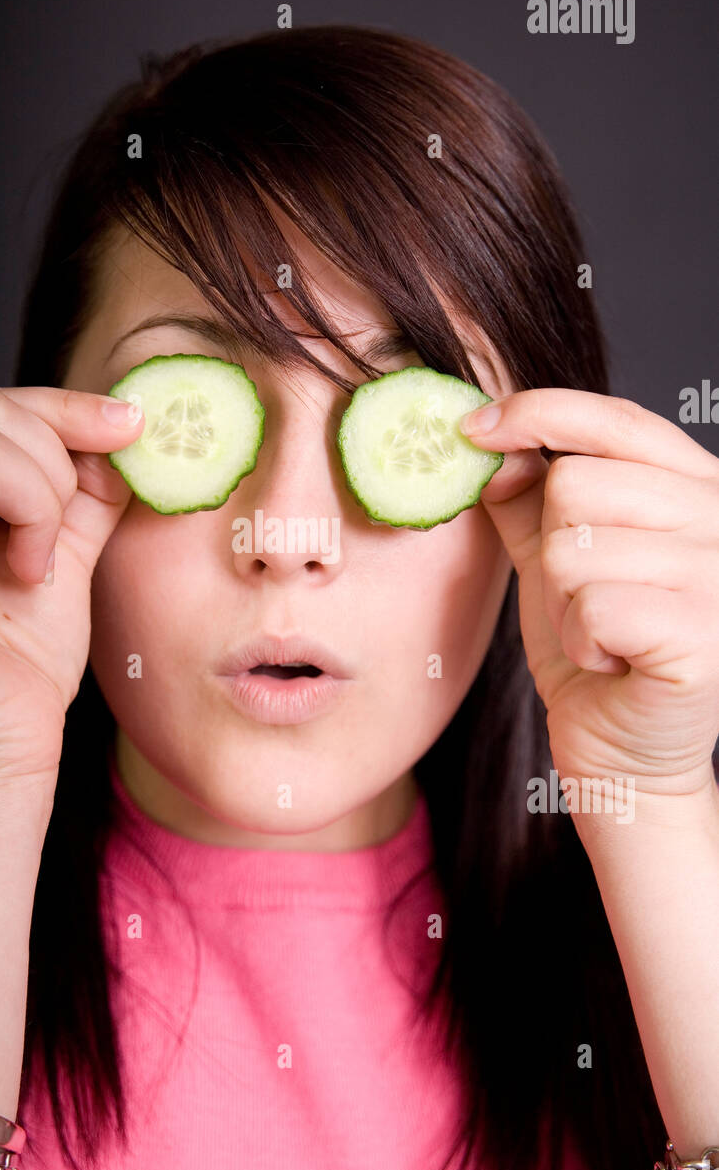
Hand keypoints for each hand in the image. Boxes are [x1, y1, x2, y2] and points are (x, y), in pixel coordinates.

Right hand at [0, 387, 143, 784]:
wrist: (5, 743)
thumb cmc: (24, 662)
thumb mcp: (72, 554)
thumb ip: (89, 492)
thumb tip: (122, 430)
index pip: (2, 408)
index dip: (71, 407)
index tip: (133, 426)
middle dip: (56, 468)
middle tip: (62, 542)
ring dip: (32, 499)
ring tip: (33, 566)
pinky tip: (2, 548)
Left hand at [461, 389, 718, 820]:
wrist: (628, 756)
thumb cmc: (598, 653)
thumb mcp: (554, 562)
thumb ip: (528, 499)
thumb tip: (490, 443)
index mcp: (697, 487)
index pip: (616, 421)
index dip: (538, 413)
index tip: (472, 429)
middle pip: (577, 484)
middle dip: (552, 550)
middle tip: (583, 600)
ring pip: (574, 547)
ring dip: (564, 603)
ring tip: (600, 634)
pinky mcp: (702, 635)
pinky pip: (592, 606)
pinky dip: (581, 642)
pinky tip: (610, 662)